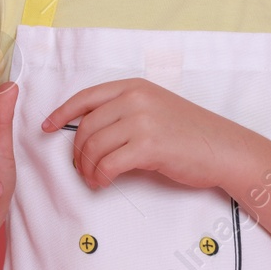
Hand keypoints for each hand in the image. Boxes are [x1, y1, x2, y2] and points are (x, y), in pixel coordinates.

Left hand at [41, 78, 253, 191]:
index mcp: (134, 86)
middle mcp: (135, 98)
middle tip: (80, 168)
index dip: (62, 112)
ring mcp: (142, 120)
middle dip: (77, 152)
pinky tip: (102, 183)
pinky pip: (108, 164)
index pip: (86, 96)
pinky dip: (99, 177)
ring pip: (93, 146)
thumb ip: (125, 112)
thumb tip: (90, 131)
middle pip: (86, 127)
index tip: (47, 127)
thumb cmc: (190, 133)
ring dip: (87, 168)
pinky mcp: (149, 145)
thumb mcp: (155, 109)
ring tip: (93, 179)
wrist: (223, 148)